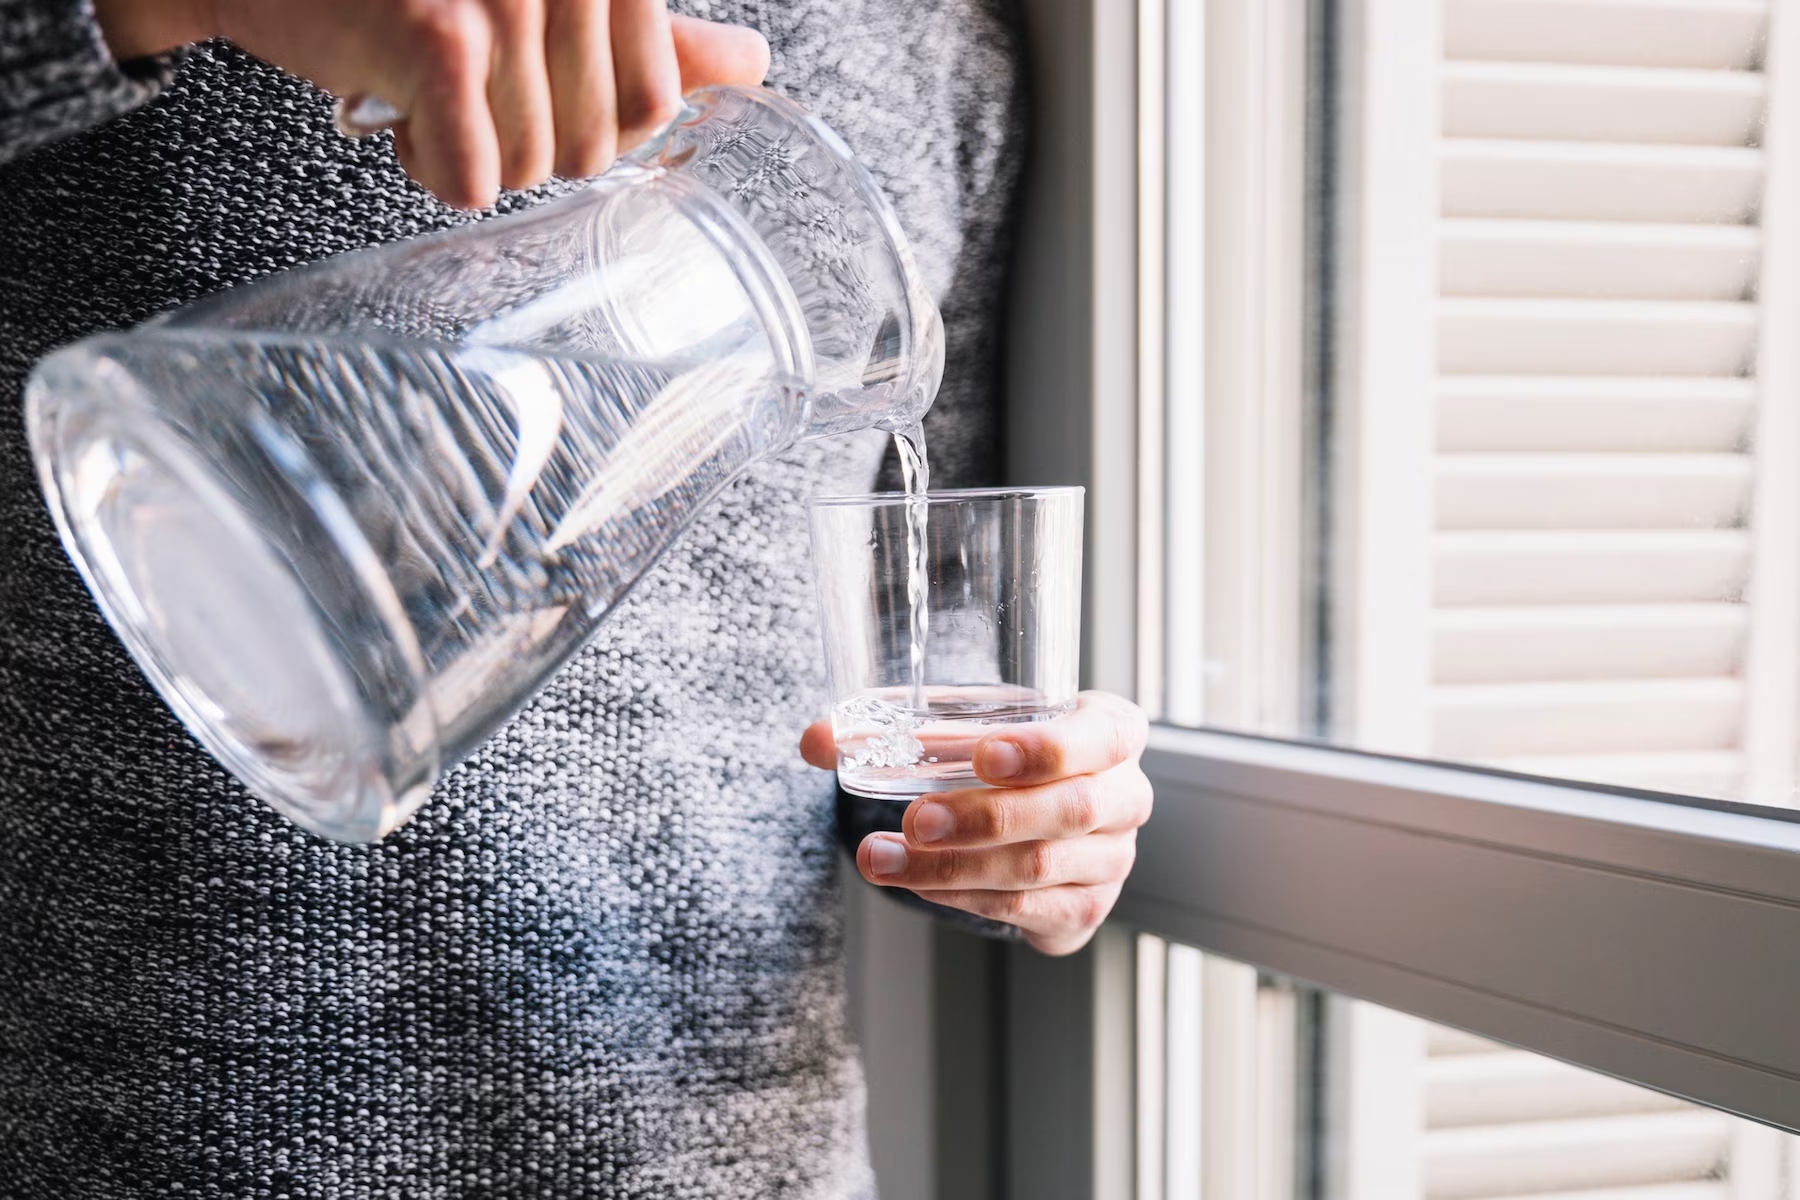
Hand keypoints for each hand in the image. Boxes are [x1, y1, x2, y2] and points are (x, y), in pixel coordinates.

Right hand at [93, 0, 770, 208]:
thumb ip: (652, 34)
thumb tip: (751, 65)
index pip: (654, 106)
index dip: (588, 127)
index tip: (526, 91)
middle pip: (590, 146)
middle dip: (520, 140)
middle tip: (460, 86)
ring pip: (530, 168)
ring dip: (467, 153)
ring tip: (421, 89)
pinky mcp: (442, 40)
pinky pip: (473, 181)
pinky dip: (428, 170)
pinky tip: (394, 113)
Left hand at [802, 691, 1152, 956]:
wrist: (1042, 818)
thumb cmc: (1010, 756)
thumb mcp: (967, 726)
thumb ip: (896, 725)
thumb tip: (815, 739)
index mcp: (1112, 732)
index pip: (1103, 736)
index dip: (1047, 748)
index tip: (984, 755)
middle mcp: (1126, 796)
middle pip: (1066, 810)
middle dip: (983, 817)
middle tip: (915, 819)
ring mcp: (1111, 859)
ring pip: (1036, 867)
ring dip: (953, 866)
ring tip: (883, 857)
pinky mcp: (1083, 909)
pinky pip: (1023, 908)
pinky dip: (964, 896)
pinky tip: (916, 883)